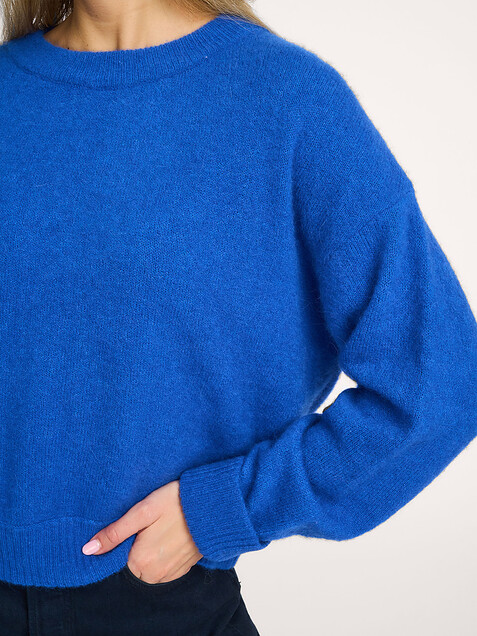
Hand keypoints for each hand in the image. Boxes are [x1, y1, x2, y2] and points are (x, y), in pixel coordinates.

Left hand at [81, 480, 202, 582]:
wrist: (214, 505)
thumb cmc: (177, 503)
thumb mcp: (143, 511)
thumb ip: (115, 532)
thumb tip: (88, 550)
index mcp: (141, 562)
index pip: (116, 565)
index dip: (116, 548)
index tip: (123, 532)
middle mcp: (155, 574)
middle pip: (132, 569)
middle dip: (132, 552)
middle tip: (141, 527)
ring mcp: (171, 573)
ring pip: (148, 571)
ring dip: (147, 556)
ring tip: (155, 531)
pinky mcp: (184, 568)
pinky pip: (164, 570)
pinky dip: (162, 557)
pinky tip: (167, 537)